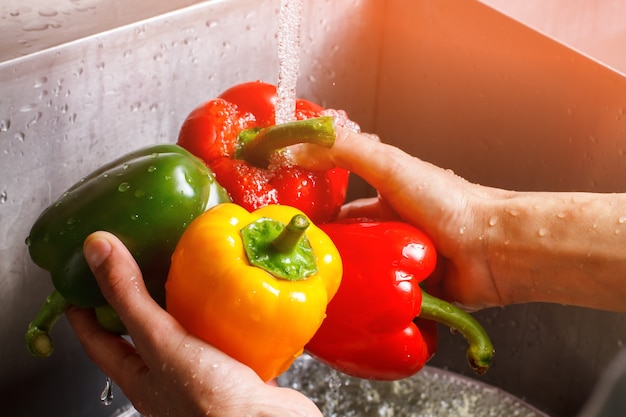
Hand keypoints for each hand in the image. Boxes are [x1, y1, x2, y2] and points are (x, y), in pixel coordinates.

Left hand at [66, 231, 321, 416]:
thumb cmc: (208, 401)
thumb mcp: (160, 342)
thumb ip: (130, 297)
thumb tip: (97, 249)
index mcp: (140, 377)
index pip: (99, 341)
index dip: (84, 313)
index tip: (79, 284)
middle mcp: (169, 375)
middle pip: (145, 331)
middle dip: (141, 297)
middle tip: (139, 261)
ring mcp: (204, 371)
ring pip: (189, 329)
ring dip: (188, 302)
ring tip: (190, 269)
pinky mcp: (238, 365)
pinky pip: (227, 332)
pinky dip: (227, 312)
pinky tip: (235, 294)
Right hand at [297, 127, 505, 309]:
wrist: (493, 249)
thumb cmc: (450, 205)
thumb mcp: (391, 167)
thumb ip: (347, 152)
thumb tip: (299, 148)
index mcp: (387, 200)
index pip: (341, 210)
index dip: (317, 216)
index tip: (291, 226)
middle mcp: (392, 231)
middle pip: (348, 247)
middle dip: (327, 256)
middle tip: (301, 267)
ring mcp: (402, 263)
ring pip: (361, 276)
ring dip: (344, 283)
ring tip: (317, 291)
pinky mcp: (413, 292)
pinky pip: (381, 300)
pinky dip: (366, 304)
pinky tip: (346, 311)